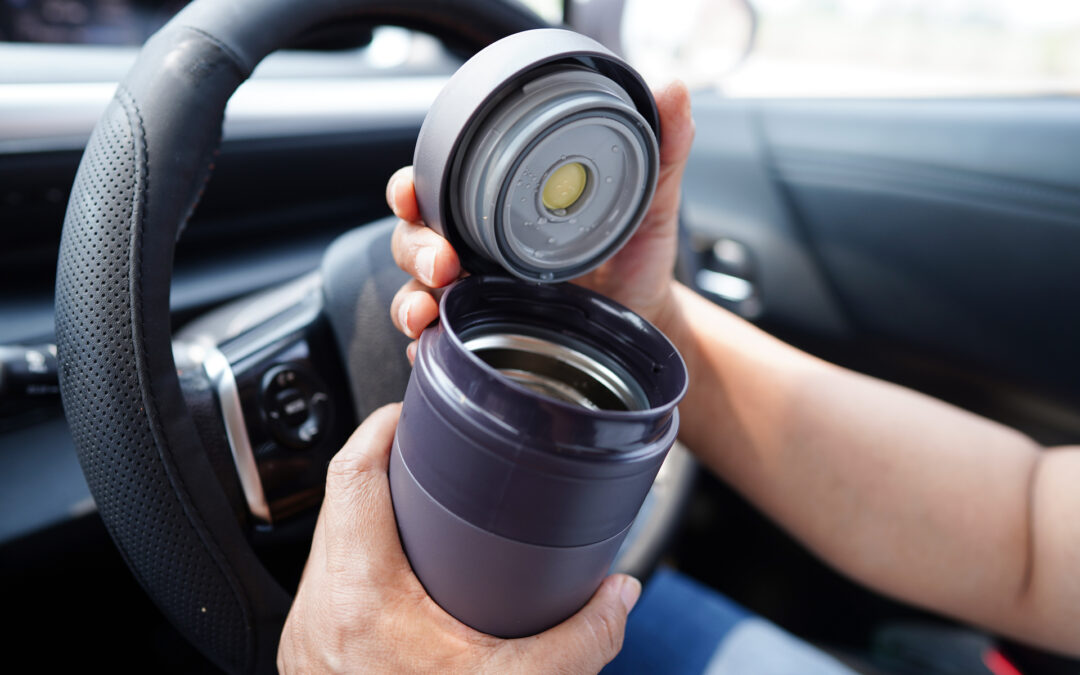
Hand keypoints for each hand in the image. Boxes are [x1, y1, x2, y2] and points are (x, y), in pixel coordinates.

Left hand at [278, 404, 641, 673]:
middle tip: (432, 445)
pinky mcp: (311, 655)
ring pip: (331, 541)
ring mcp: (307, 635)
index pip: (352, 475)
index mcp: (358, 598)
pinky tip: (405, 563)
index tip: (413, 405)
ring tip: (424, 496)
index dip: (382, 425)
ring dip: (373, 511)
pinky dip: (367, 556)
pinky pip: (332, 579)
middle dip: (385, 463)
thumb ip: (580, 639)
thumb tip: (620, 597)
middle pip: (339, 501)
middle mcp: (318, 610)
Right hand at [388, 81, 695, 357]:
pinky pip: (443, 346)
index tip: (412, 191)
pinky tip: (435, 351)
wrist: (650, 321)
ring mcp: (478, 297)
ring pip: (416, 292)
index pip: (435, 189)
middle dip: (415, 249)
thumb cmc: (637, 259)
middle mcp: (478, 250)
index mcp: (498, 208)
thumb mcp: (649, 204)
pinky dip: (431, 350)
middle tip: (442, 262)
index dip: (411, 188)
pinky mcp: (487, 340)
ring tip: (428, 313)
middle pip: (414, 240)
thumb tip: (673, 92)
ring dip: (411, 301)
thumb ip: (663, 149)